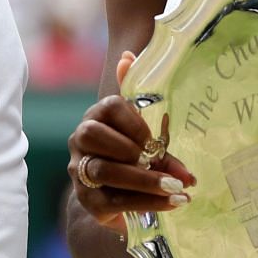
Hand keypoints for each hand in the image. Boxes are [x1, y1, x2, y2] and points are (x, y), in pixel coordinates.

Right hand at [65, 51, 194, 234]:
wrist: (115, 193)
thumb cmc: (133, 152)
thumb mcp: (141, 126)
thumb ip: (138, 94)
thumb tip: (128, 55)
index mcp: (96, 115)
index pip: (108, 107)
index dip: (133, 122)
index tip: (155, 138)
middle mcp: (80, 140)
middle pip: (93, 135)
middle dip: (129, 148)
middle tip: (157, 159)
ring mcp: (80, 171)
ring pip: (104, 170)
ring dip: (144, 180)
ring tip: (176, 188)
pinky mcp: (88, 201)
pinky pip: (114, 201)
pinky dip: (147, 202)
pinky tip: (172, 202)